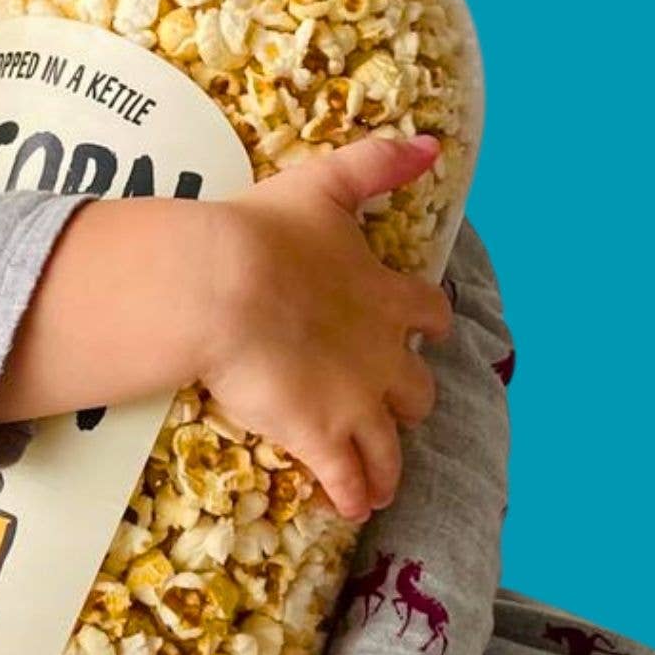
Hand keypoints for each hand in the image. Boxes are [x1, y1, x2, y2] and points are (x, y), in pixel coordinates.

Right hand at [201, 132, 454, 523]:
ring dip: (387, 465)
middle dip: (407, 401)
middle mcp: (383, 356)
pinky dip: (353, 496)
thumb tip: (431, 145)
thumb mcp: (326, 184)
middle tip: (392, 408)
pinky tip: (351, 509)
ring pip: (390, 447)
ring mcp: (355, 403)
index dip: (427, 326)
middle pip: (418, 391)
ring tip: (380, 484)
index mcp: (386, 297)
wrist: (223, 286)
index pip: (430, 316)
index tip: (424, 332)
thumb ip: (378, 164)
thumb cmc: (266, 232)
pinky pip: (348, 481)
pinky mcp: (320, 437)